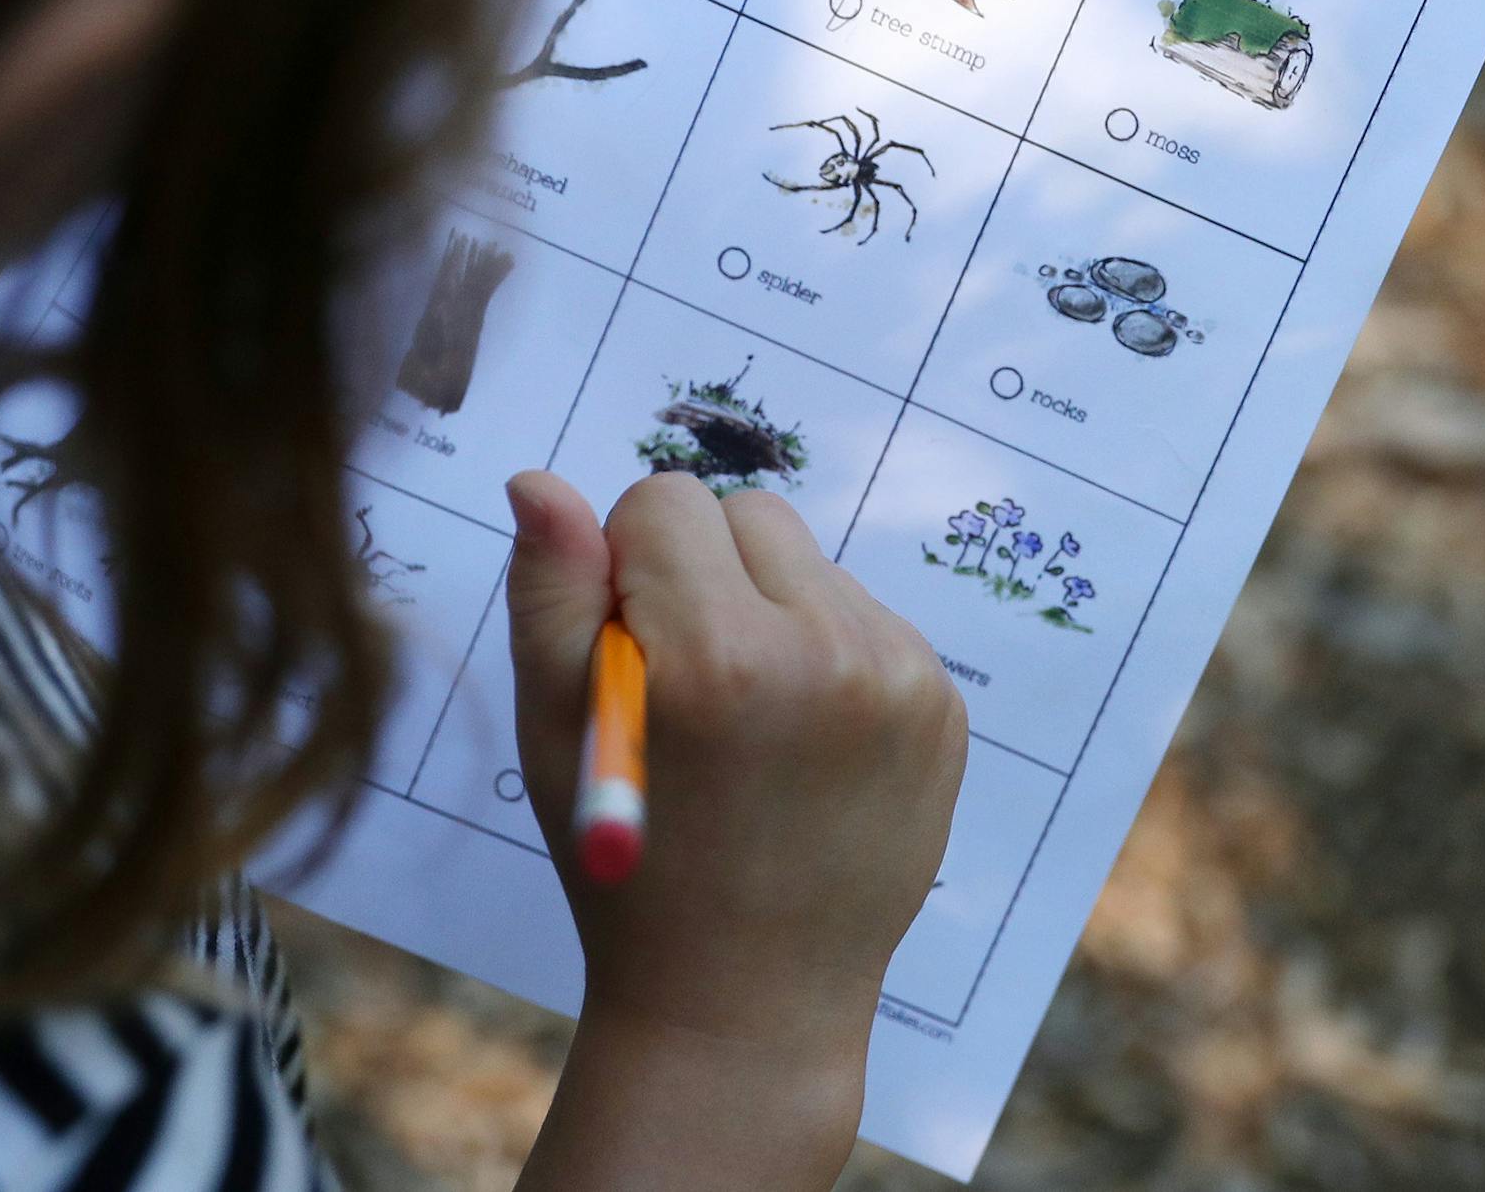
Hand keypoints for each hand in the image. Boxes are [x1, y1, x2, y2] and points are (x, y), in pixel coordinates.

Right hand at [507, 470, 966, 1185]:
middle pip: (744, 512)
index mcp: (720, 656)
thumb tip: (540, 480)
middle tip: (684, 683)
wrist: (747, 1004)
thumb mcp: (556, 729)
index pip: (665, 501)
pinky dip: (822, 649)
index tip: (626, 647)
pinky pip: (863, 612)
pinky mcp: (944, 706)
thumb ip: (549, 592)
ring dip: (763, 607)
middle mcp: (828, 652)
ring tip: (742, 717)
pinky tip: (797, 739)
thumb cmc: (627, 866)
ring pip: (806, 559)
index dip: (625, 565)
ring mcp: (902, 679)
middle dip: (699, 572)